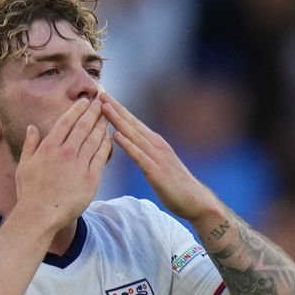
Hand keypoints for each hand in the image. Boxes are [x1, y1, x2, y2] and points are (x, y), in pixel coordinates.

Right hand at [15, 98, 112, 230]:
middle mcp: (65, 152)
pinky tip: (110, 137)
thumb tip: (32, 127)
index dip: (77, 109)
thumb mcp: (24, 165)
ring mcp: (79, 164)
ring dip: (102, 125)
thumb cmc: (30, 192)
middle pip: (83, 126)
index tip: (85, 102)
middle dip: (94, 112)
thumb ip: (30, 144)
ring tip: (108, 116)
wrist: (40, 215)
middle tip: (102, 102)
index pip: (66, 122)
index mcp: (49, 147)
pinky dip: (106, 145)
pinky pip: (101, 157)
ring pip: (94, 139)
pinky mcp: (91, 178)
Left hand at [100, 92, 221, 223]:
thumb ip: (144, 152)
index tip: (103, 97)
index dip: (118, 109)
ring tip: (104, 108)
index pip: (133, 122)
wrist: (194, 200)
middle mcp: (156, 145)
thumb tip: (130, 144)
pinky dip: (127, 144)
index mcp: (154, 142)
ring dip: (118, 120)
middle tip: (99, 93)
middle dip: (115, 108)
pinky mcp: (156, 171)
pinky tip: (116, 136)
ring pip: (133, 135)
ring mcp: (157, 156)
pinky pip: (139, 156)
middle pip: (131, 123)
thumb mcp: (157, 163)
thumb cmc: (175, 184)